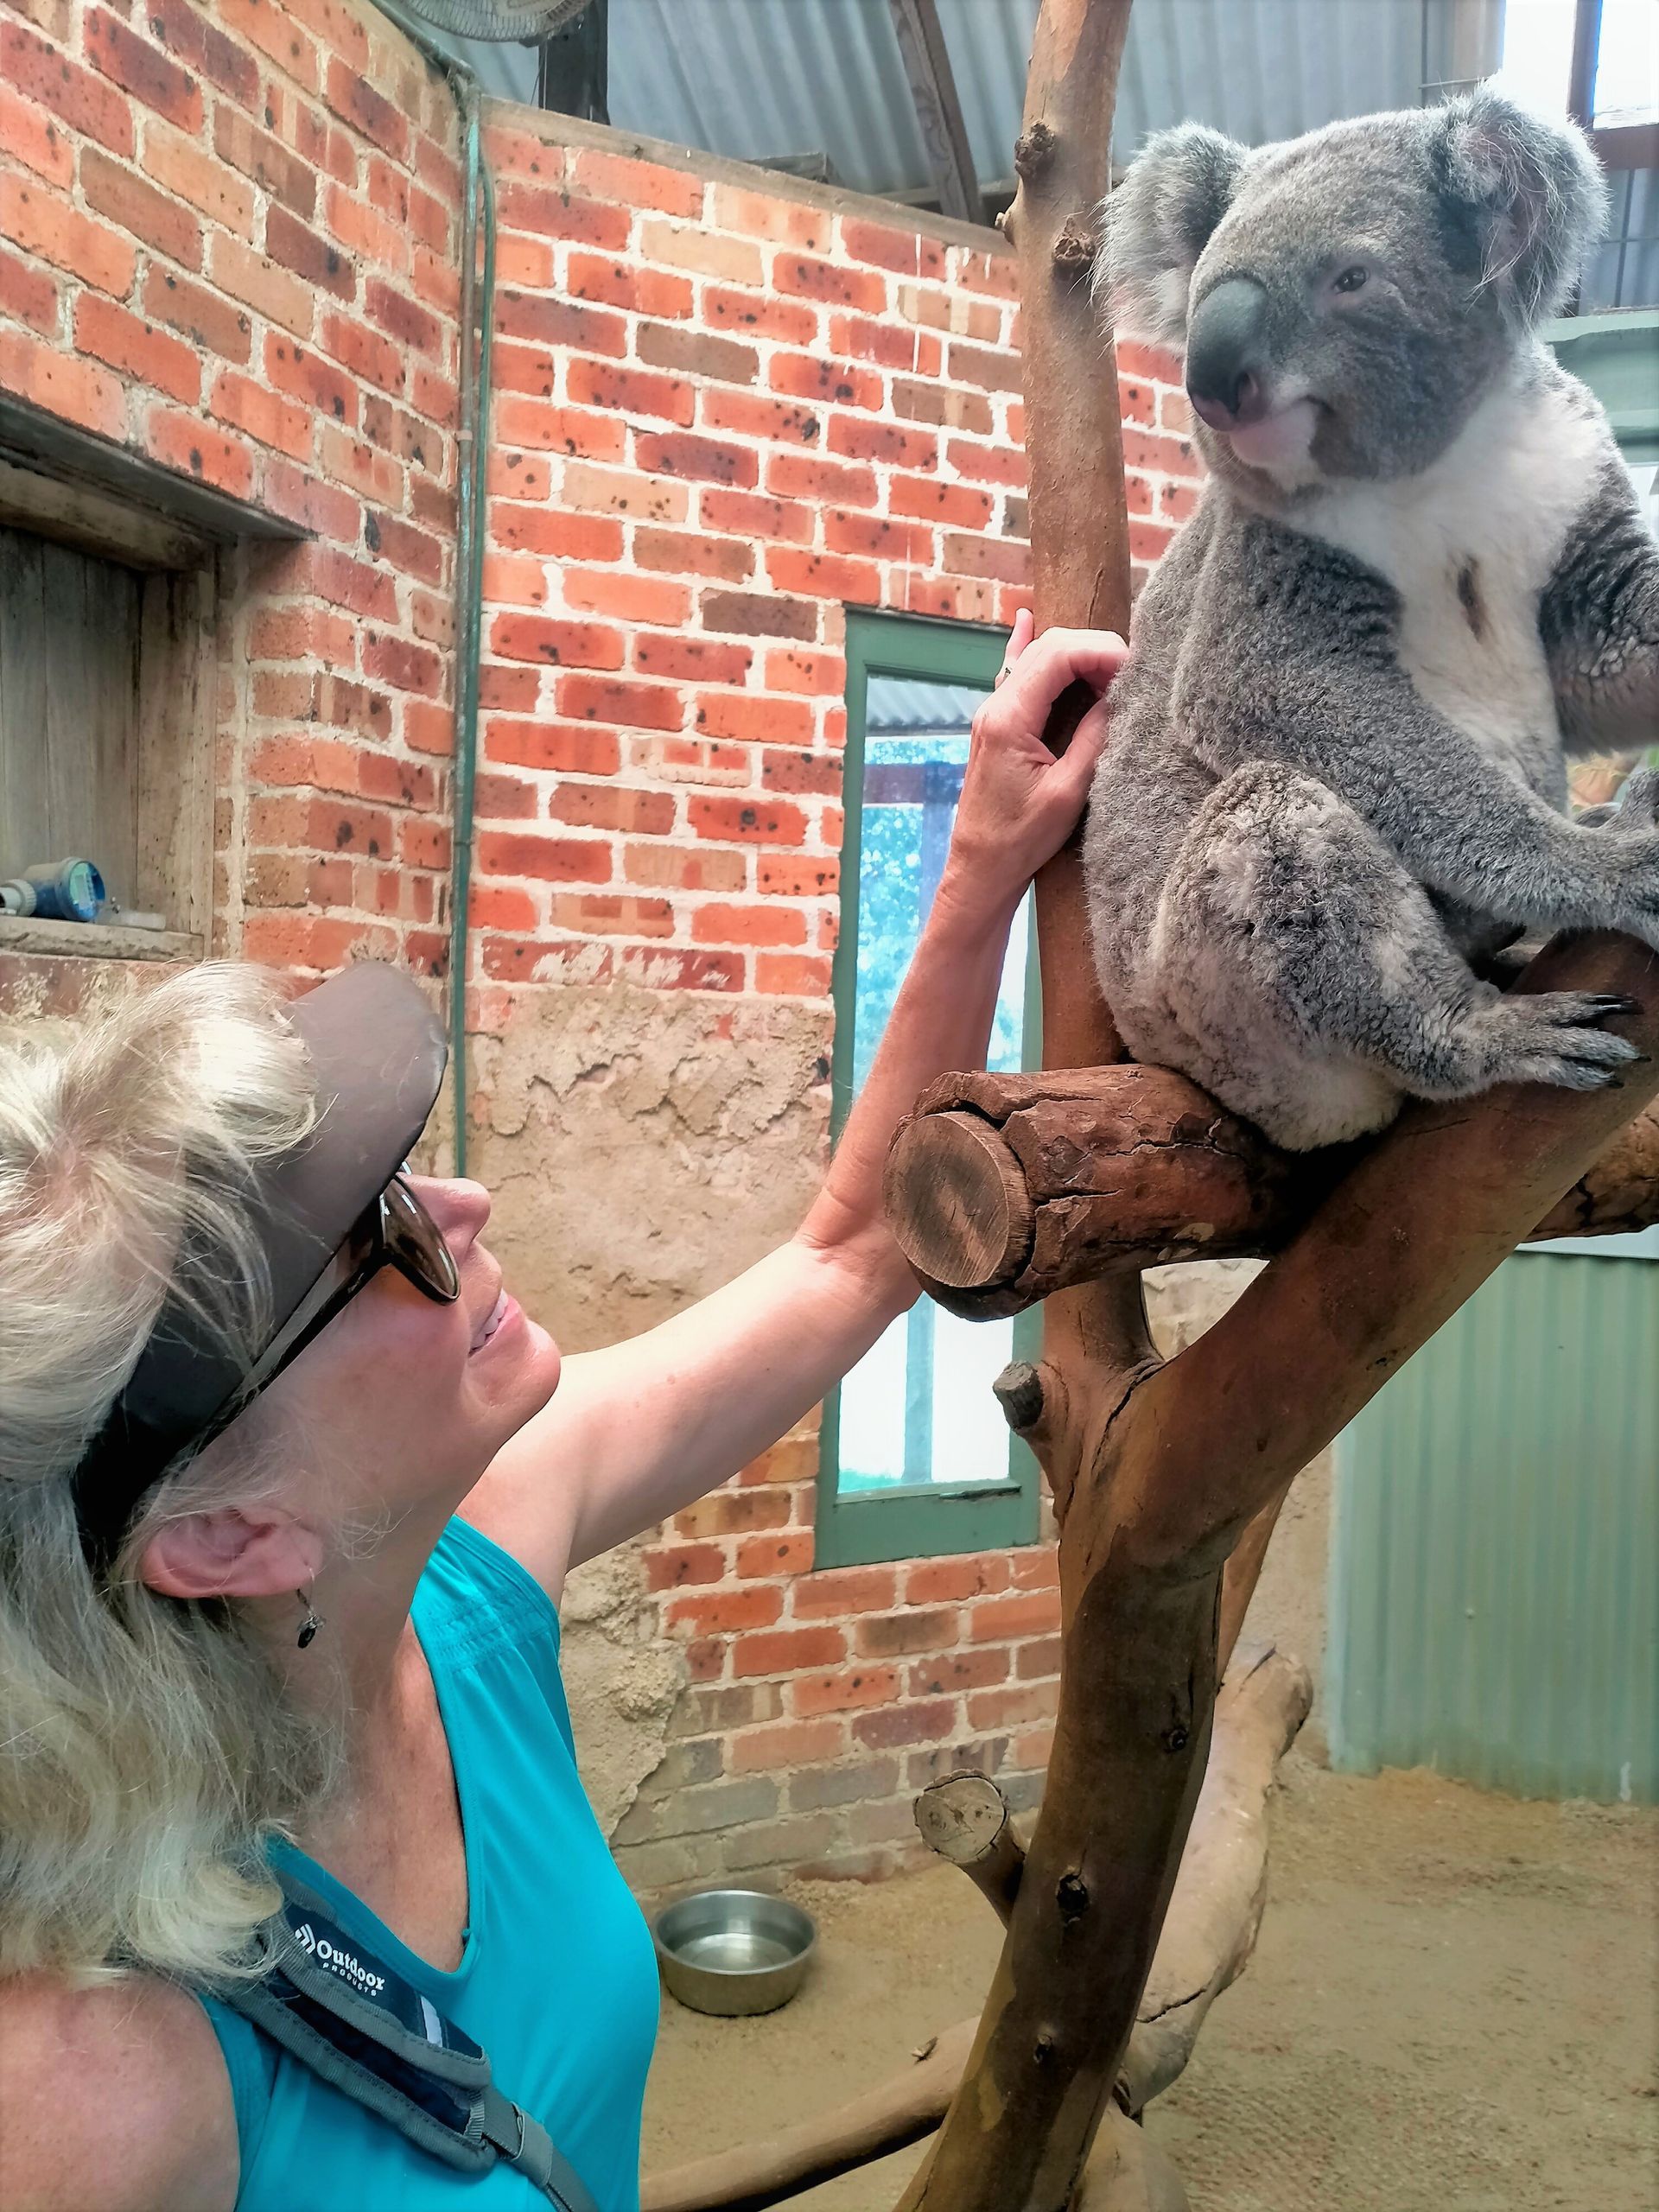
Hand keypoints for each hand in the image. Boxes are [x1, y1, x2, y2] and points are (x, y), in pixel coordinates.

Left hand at [937, 611, 1125, 916]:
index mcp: (1009, 719)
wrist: (979, 869)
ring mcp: (992, 713)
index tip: (1136, 670)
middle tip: (1131, 674)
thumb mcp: (1069, 792)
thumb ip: (1095, 738)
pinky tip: (1029, 620)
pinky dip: (1032, 650)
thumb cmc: (1020, 839)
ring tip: (1112, 672)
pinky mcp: (997, 725)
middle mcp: (995, 706)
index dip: (1102, 650)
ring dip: (1076, 655)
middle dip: (1094, 649)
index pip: (1058, 654)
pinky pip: (1016, 673)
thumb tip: (1118, 698)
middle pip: (1048, 647)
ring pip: (1035, 658)